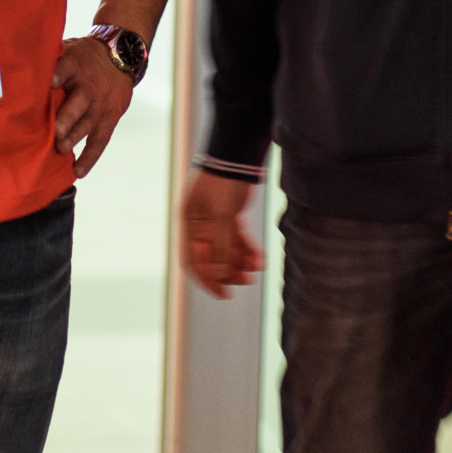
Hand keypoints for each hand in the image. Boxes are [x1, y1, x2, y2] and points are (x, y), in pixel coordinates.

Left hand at [51, 36, 134, 177]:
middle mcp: (89, 86)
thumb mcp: (69, 50)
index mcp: (76, 65)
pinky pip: (100, 141)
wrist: (120, 57)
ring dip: (74, 137)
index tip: (52, 82)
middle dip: (66, 118)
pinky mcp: (110, 119)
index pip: (68, 67)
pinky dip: (90, 157)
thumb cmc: (84, 58)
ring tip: (60, 149)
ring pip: (87, 123)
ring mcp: (100, 105)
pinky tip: (77, 171)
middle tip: (54, 132)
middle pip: (79, 102)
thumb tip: (15, 66)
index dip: (60, 74)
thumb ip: (49, 60)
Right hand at [183, 169, 264, 298]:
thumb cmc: (224, 183)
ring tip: (257, 267)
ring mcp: (215, 222)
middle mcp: (200, 226)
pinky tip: (260, 257)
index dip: (207, 280)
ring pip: (227, 251)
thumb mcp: (222, 216)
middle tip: (246, 281)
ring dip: (241, 262)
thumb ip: (220, 244)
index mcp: (190, 225)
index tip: (223, 294)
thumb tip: (218, 273)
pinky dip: (248, 250)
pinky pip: (238, 241)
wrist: (237, 158)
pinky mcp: (230, 217)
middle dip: (228, 272)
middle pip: (212, 259)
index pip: (193, 261)